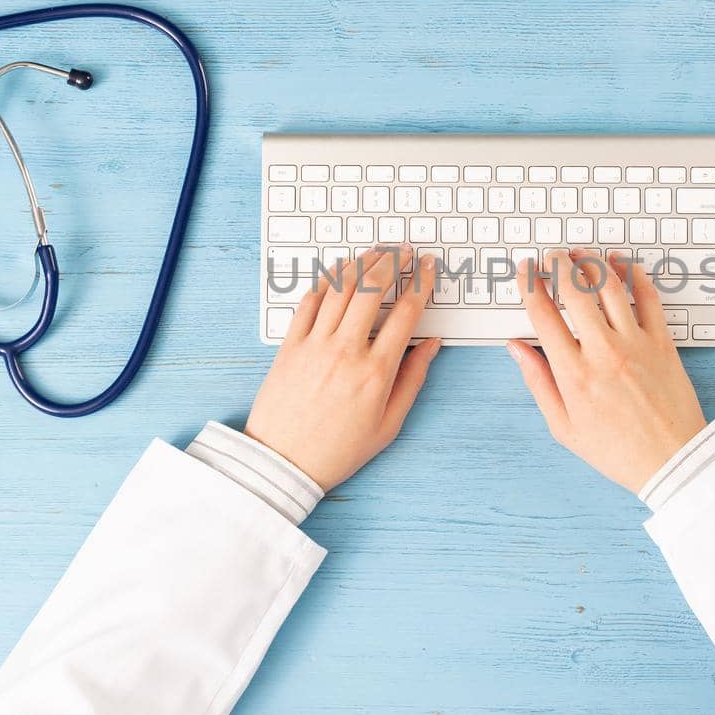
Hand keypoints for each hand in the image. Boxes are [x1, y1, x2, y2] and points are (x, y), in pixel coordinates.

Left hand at [245, 246, 441, 491]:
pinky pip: (308, 302)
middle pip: (372, 289)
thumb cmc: (338, 449)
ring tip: (375, 252)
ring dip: (361, 263)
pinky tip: (339, 272)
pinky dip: (326, 280)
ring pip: (340, 288)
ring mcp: (314, 346)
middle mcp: (345, 352)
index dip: (421, 283)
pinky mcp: (290, 346)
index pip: (407, 313)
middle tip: (403, 251)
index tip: (428, 268)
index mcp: (375, 373)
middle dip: (392, 261)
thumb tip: (431, 346)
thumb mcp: (389, 424)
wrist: (283, 462)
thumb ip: (413, 379)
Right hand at [507, 249, 707, 491]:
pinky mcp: (663, 341)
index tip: (525, 271)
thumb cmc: (618, 450)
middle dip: (557, 264)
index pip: (543, 314)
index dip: (529, 285)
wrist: (672, 461)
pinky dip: (632, 272)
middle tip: (551, 257)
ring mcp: (636, 343)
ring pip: (609, 285)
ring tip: (579, 254)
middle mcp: (603, 352)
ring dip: (590, 262)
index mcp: (574, 374)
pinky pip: (648, 295)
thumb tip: (516, 348)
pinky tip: (620, 263)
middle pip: (574, 290)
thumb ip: (538, 382)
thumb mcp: (563, 427)